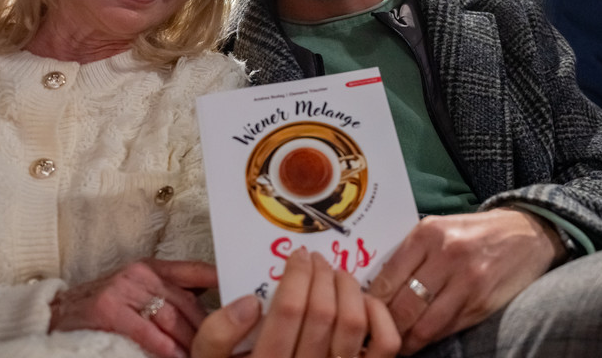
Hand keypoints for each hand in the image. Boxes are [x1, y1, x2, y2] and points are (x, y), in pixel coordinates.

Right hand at [48, 259, 216, 357]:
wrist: (57, 313)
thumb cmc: (106, 307)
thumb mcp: (140, 291)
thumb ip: (172, 295)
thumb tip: (216, 308)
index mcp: (153, 268)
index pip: (197, 271)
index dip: (223, 282)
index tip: (248, 296)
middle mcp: (142, 274)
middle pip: (189, 302)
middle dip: (211, 328)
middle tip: (230, 346)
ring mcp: (124, 289)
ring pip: (171, 318)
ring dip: (191, 343)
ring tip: (205, 355)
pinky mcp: (108, 309)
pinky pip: (146, 331)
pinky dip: (164, 348)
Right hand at [191, 247, 399, 357]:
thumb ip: (216, 336)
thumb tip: (250, 302)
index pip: (287, 312)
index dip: (295, 276)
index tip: (297, 256)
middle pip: (322, 312)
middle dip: (320, 275)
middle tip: (315, 259)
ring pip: (353, 324)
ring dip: (347, 288)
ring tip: (336, 275)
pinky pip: (385, 344)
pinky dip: (378, 315)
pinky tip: (363, 302)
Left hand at [367, 209, 564, 354]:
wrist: (525, 233)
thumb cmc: (472, 232)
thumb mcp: (437, 229)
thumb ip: (408, 254)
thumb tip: (374, 286)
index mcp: (427, 233)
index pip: (387, 278)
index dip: (370, 303)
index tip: (359, 314)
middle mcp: (447, 255)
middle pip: (403, 305)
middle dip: (383, 325)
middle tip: (371, 335)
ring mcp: (467, 282)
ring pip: (424, 324)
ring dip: (405, 339)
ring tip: (392, 345)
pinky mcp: (483, 303)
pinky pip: (447, 329)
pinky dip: (429, 339)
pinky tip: (418, 341)